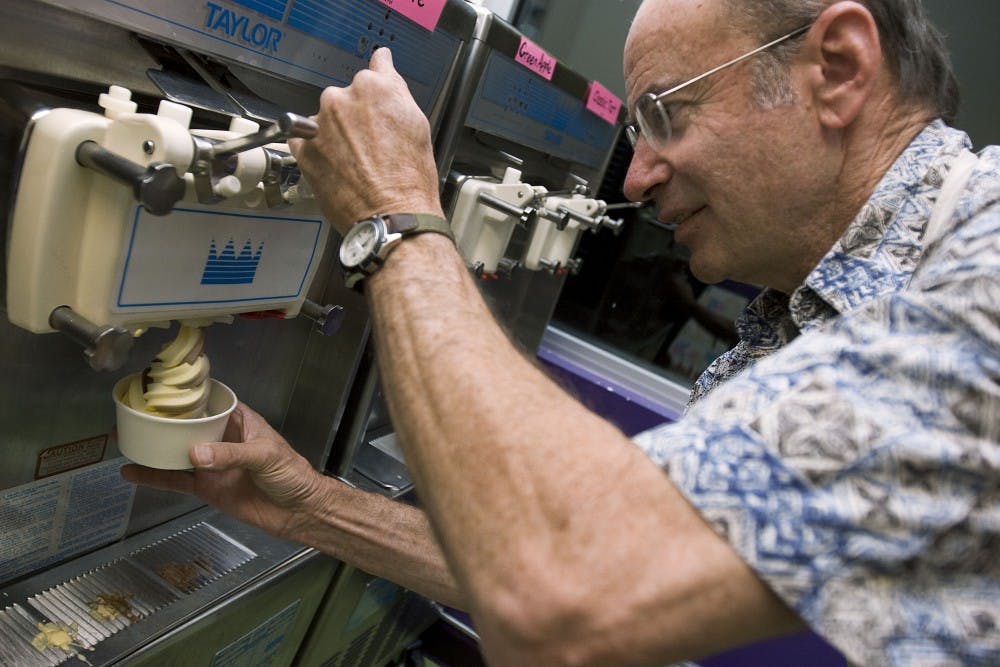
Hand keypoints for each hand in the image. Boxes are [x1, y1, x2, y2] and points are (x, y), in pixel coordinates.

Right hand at [120, 402, 331, 541]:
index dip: (188, 393)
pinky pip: (176, 480)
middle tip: (131, 412)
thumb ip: (231, 454)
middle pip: (187, 425)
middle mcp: (222, 439)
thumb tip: (195, 454)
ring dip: (152, 446)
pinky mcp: (207, 488)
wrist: (299, 512)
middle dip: (161, 419)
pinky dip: (154, 477)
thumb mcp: (265, 456)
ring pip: (176, 451)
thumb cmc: (292, 474)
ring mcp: (212, 464)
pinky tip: (132, 473)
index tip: (160, 385)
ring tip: (123, 437)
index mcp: (239, 421)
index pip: (211, 400)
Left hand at [289, 47, 443, 234]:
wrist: (392, 215)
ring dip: (333, 134)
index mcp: (375, 87)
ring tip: (354, 163)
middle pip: (346, 97)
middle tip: (371, 145)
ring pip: (324, 119)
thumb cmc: (410, 179)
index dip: (378, 80)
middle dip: (354, 116)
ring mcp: (319, 122)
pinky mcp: (302, 147)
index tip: (375, 87)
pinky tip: (335, 167)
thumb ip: (396, 91)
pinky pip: (302, 138)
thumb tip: (384, 66)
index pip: (375, 66)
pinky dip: (315, 149)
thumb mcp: (417, 125)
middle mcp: (342, 97)